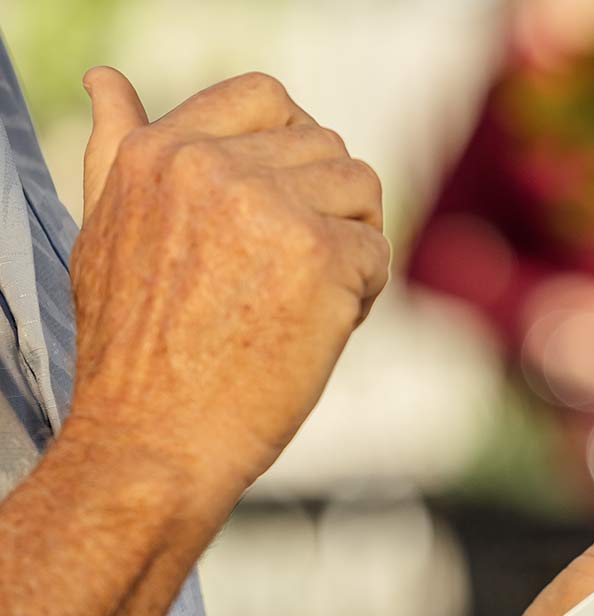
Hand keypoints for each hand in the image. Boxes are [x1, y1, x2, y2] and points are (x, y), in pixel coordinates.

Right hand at [67, 68, 388, 506]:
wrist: (154, 441)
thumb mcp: (103, 235)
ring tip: (310, 301)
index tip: (295, 201)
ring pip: (361, 191)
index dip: (297, 147)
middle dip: (327, 207)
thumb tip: (108, 81)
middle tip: (299, 275)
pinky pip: (376, 250)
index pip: (264, 98)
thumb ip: (118, 156)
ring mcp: (271, 208)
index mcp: (160, 153)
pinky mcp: (322, 257)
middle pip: (325, 148)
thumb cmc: (133, 356)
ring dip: (350, 244)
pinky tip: (321, 331)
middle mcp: (214, 167)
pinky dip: (363, 293)